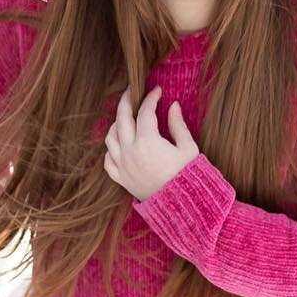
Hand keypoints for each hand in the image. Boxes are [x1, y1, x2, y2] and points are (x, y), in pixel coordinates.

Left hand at [104, 86, 198, 201]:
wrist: (181, 205)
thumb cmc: (188, 175)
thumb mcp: (188, 148)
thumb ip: (177, 124)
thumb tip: (172, 105)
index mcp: (148, 141)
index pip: (145, 111)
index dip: (150, 98)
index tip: (157, 90)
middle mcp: (131, 151)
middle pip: (121, 118)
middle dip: (125, 101)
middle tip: (131, 91)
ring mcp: (123, 165)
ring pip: (110, 137)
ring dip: (116, 124)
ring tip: (125, 118)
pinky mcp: (121, 178)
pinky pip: (108, 159)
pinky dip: (111, 149)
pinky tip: (119, 144)